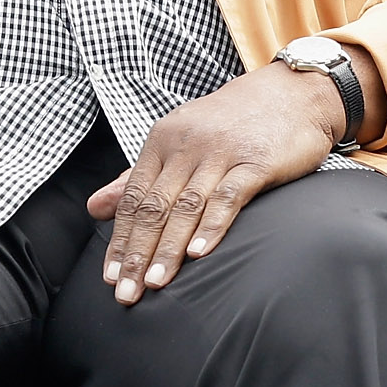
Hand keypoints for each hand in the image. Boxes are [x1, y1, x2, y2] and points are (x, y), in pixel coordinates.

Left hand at [87, 63, 350, 304]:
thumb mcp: (179, 140)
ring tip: (155, 283)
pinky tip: (200, 254)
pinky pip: (229, 196)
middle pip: (154, 205)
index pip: (132, 197)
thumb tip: (93, 208)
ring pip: (187, 205)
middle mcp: (187, 144)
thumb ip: (137, 176)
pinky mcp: (256, 161)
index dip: (120, 239)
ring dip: (168, 248)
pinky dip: (212, 226)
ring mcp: (221, 152)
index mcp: (162, 140)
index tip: (111, 278)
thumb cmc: (233, 123)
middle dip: (137, 253)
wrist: (293, 92)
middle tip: (126, 294)